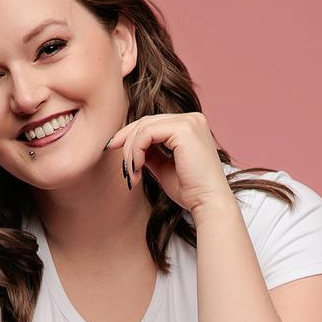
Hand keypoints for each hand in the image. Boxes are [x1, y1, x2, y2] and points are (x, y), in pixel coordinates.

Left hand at [105, 109, 231, 214]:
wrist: (208, 203)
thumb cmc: (190, 191)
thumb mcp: (164, 167)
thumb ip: (150, 153)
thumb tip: (129, 147)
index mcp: (190, 125)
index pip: (152, 123)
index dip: (130, 135)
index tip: (113, 149)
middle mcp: (192, 118)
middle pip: (146, 122)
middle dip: (126, 142)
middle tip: (120, 166)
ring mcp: (189, 121)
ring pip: (144, 128)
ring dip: (130, 152)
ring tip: (131, 175)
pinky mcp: (184, 129)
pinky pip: (147, 134)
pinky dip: (136, 151)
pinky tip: (136, 169)